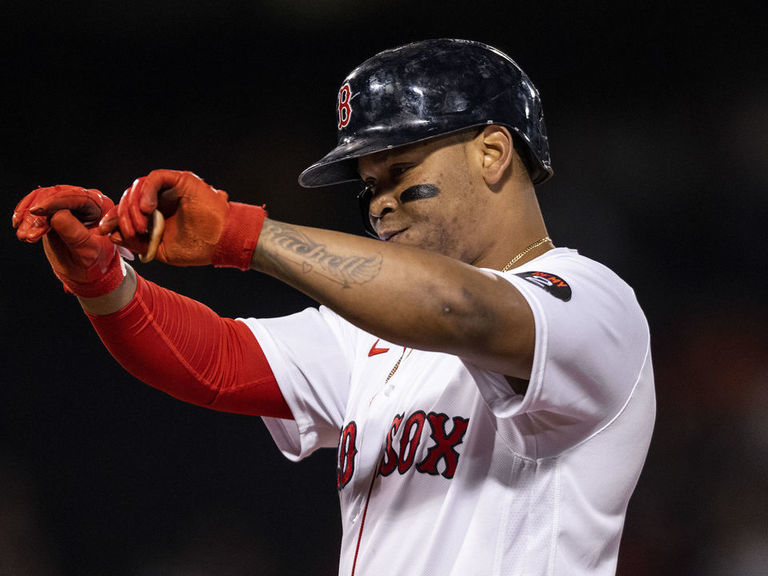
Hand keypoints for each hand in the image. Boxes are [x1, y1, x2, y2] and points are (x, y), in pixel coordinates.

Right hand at [13, 185, 126, 296]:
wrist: (85, 270)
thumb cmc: (94, 261)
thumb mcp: (87, 251)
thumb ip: (74, 233)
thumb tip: (56, 215)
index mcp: (101, 206)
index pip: (78, 196)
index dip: (56, 201)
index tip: (37, 211)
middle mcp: (86, 199)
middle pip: (57, 195)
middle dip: (39, 214)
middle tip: (27, 235)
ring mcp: (69, 202)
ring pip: (43, 199)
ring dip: (30, 217)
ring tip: (24, 236)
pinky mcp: (54, 208)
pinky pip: (35, 203)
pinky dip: (25, 214)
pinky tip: (18, 224)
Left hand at [99, 169, 266, 268]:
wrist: (223, 243)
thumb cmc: (198, 248)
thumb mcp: (160, 249)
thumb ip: (136, 241)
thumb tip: (111, 234)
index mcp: (156, 214)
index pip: (127, 209)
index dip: (114, 218)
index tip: (104, 230)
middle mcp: (161, 198)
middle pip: (129, 197)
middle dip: (123, 215)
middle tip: (130, 232)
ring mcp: (170, 188)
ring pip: (139, 187)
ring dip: (134, 207)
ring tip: (142, 225)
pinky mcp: (180, 180)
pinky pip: (155, 178)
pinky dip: (147, 192)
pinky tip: (148, 209)